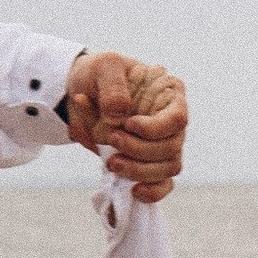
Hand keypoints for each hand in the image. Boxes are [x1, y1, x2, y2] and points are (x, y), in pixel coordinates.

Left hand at [66, 52, 186, 200]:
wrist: (80, 94)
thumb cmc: (98, 75)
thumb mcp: (104, 66)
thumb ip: (114, 86)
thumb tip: (120, 117)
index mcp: (169, 94)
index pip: (177, 118)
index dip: (155, 128)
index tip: (128, 125)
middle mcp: (171, 122)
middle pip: (173, 147)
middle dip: (140, 150)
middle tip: (112, 140)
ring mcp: (162, 145)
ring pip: (168, 168)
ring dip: (140, 170)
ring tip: (111, 162)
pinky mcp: (149, 164)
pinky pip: (164, 184)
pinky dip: (153, 192)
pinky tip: (134, 190)